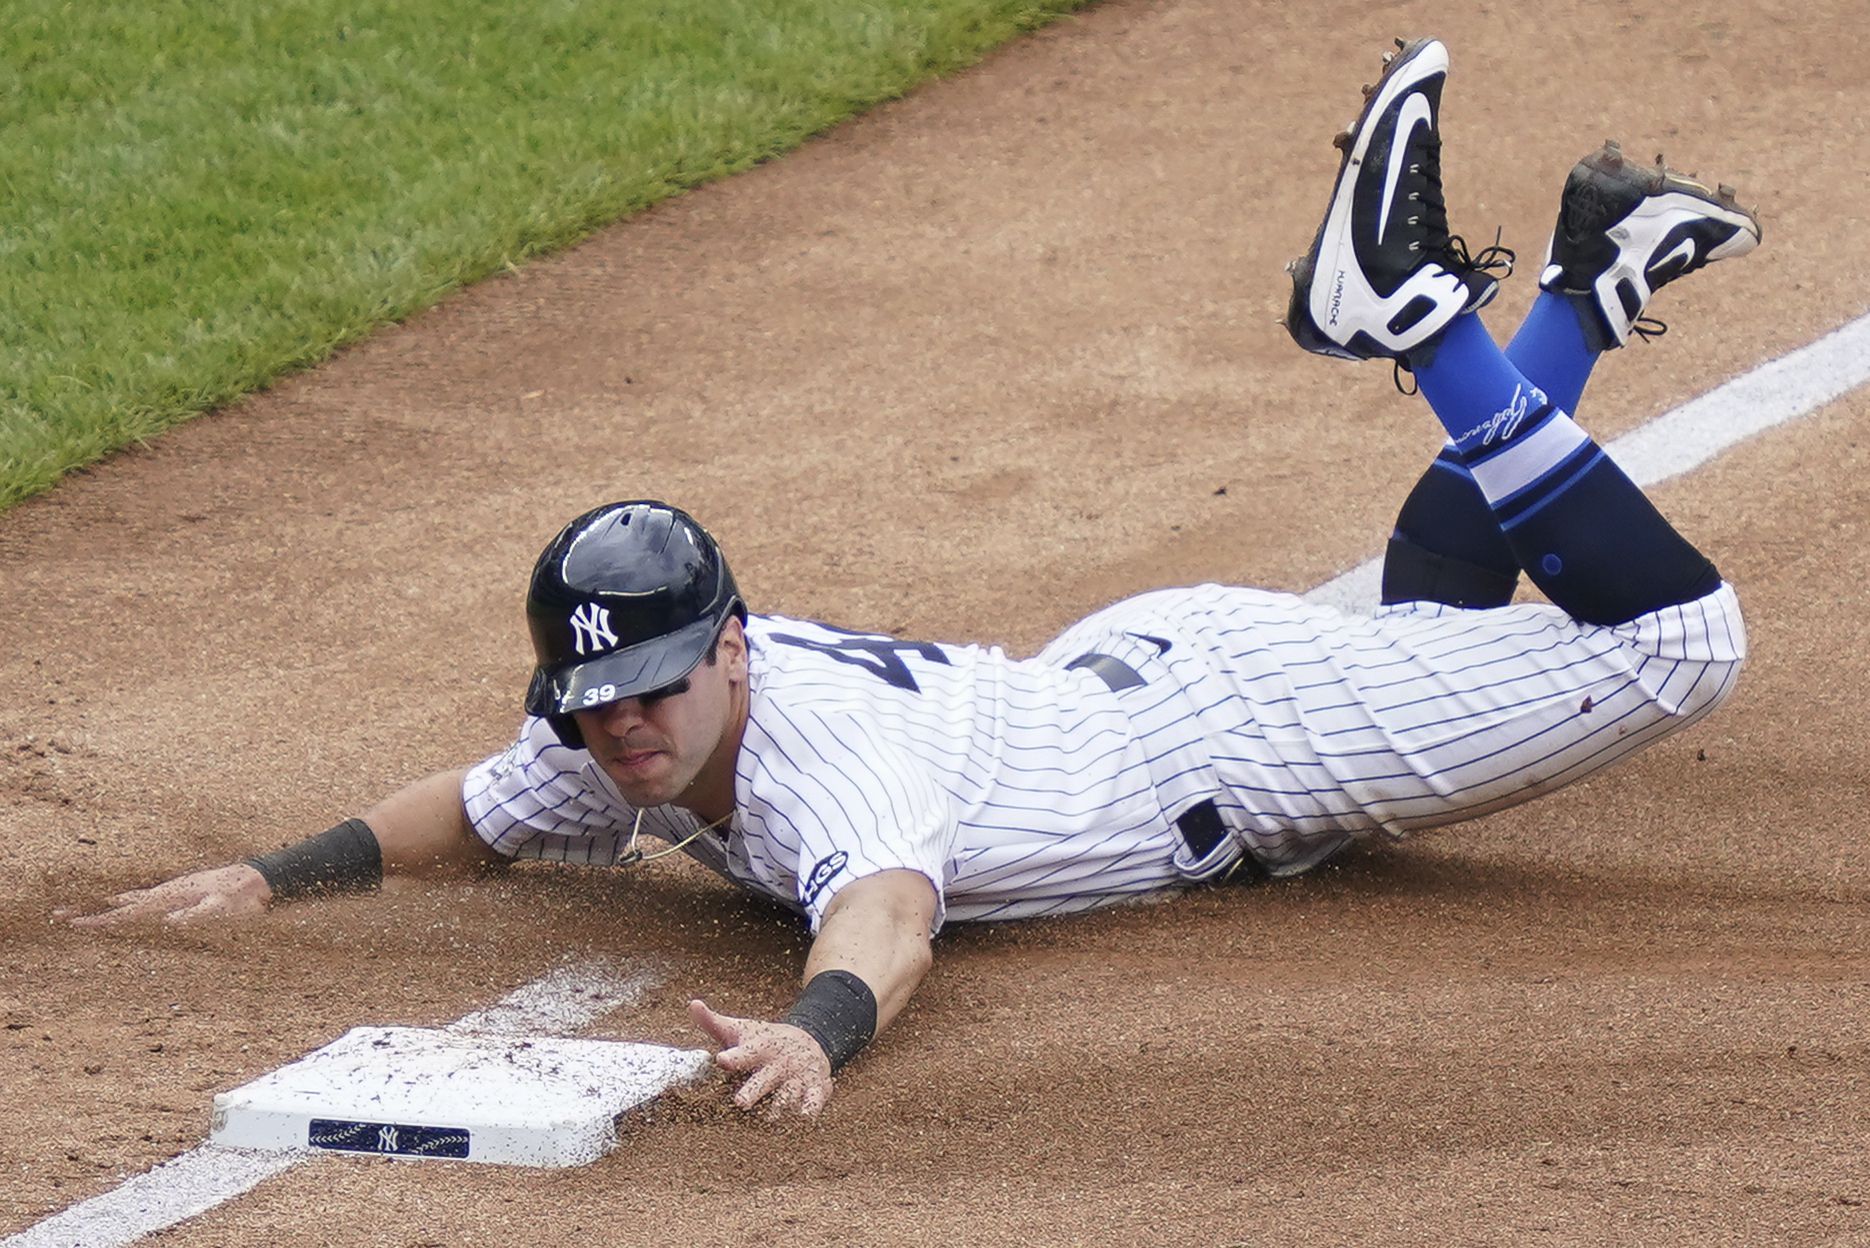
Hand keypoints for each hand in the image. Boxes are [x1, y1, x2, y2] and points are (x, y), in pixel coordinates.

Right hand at [61, 864, 272, 926]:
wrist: (256, 880)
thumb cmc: (240, 897)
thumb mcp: (220, 908)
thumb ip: (197, 913)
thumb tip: (171, 921)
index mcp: (168, 898)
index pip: (126, 912)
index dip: (100, 919)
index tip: (74, 924)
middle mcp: (165, 893)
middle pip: (118, 904)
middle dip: (88, 909)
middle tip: (57, 914)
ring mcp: (172, 891)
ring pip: (129, 899)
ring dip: (103, 904)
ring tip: (80, 909)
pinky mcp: (180, 892)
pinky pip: (145, 899)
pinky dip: (125, 901)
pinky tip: (120, 900)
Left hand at [688, 998, 832, 1117]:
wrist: (809, 1040)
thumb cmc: (764, 1041)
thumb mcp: (740, 1030)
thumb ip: (714, 1022)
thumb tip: (692, 1004)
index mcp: (759, 1048)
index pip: (745, 1053)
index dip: (734, 1057)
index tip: (721, 1060)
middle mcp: (779, 1062)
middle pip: (765, 1078)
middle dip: (753, 1090)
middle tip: (740, 1102)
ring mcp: (798, 1074)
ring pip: (789, 1092)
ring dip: (781, 1104)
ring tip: (771, 1119)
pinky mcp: (816, 1085)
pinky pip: (815, 1098)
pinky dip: (811, 1106)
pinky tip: (806, 1117)